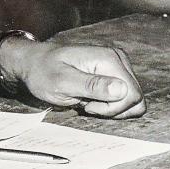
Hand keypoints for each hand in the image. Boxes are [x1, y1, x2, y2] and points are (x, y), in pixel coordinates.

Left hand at [0, 39, 146, 118]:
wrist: (34, 63)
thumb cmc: (43, 72)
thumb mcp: (62, 82)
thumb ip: (92, 86)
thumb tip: (123, 90)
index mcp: (109, 59)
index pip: (132, 95)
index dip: (112, 108)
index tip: (87, 106)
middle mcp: (118, 60)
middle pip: (135, 99)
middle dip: (111, 109)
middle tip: (85, 105)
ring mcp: (118, 66)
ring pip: (132, 101)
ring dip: (111, 109)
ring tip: (87, 102)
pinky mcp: (115, 75)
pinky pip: (125, 98)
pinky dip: (109, 105)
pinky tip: (91, 100)